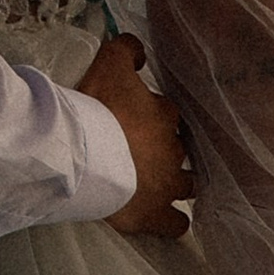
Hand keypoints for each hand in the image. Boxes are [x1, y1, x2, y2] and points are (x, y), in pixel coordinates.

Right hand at [81, 33, 193, 241]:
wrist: (86, 153)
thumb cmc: (97, 107)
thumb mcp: (109, 64)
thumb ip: (126, 50)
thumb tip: (139, 51)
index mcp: (164, 115)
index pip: (166, 113)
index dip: (151, 115)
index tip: (134, 118)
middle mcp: (174, 149)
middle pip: (178, 148)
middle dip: (165, 150)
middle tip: (141, 150)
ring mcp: (169, 185)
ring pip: (187, 185)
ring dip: (178, 184)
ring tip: (160, 185)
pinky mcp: (156, 215)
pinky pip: (176, 223)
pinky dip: (173, 222)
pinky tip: (167, 219)